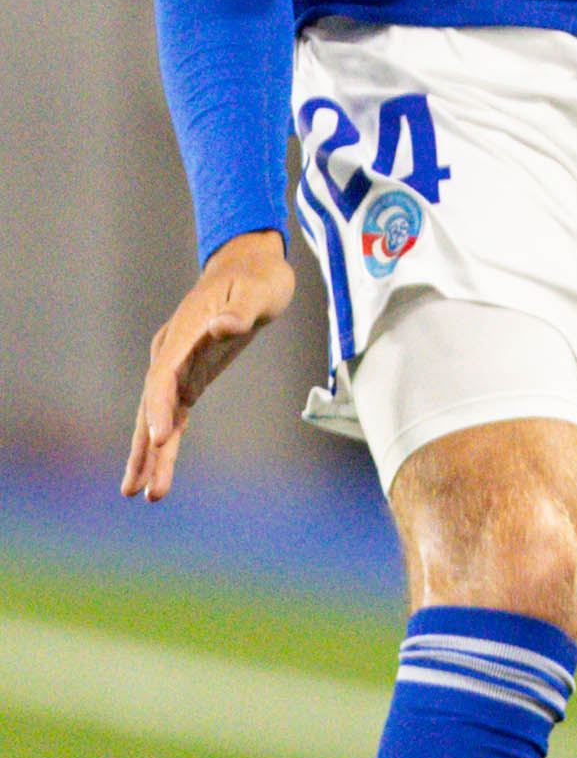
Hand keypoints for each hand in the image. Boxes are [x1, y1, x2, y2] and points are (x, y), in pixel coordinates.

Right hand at [123, 229, 295, 502]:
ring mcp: (177, 367)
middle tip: (138, 488)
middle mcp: (172, 353)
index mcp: (184, 333)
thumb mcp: (258, 289)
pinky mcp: (190, 377)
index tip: (162, 437)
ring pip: (157, 417)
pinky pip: (173, 416)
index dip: (161, 407)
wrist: (249, 265)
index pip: (165, 377)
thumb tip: (223, 325)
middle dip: (146, 447)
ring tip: (137, 493)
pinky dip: (165, 443)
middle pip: (152, 406)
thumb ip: (240, 309)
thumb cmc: (257, 276)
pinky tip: (157, 472)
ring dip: (148, 454)